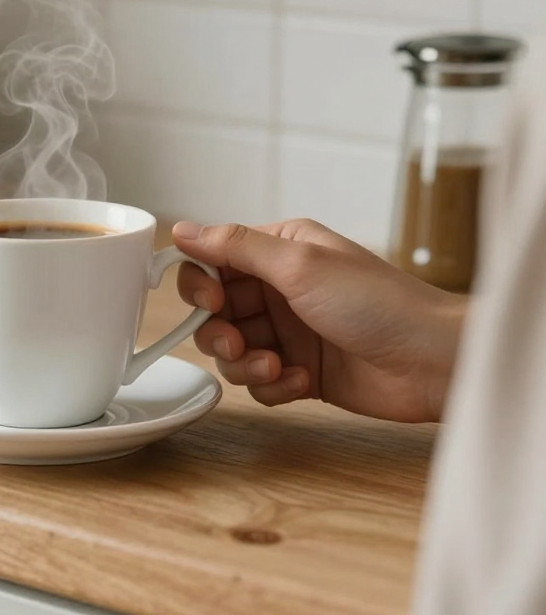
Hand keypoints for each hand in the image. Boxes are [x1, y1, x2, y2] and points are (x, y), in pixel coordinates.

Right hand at [173, 220, 466, 422]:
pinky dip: (273, 385)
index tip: (208, 301)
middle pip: (214, 310)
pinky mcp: (300, 370)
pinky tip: (303, 381)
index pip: (212, 261)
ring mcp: (289, 331)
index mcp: (278, 250)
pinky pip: (259, 381)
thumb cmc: (377, 302)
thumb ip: (235, 246)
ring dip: (245, 363)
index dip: (199, 284)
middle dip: (219, 331)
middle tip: (237, 344)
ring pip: (231, 350)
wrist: (433, 362)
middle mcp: (278, 288)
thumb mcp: (299, 264)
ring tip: (278, 366)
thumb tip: (182, 229)